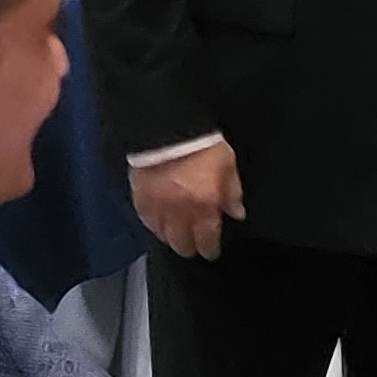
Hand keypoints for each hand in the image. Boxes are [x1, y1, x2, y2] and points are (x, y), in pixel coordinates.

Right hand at [130, 141, 245, 259]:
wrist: (168, 125)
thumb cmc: (202, 143)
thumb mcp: (227, 165)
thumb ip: (232, 192)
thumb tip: (236, 213)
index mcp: (204, 205)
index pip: (206, 239)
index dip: (209, 249)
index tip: (211, 252)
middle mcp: (179, 211)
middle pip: (181, 243)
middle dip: (189, 248)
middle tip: (193, 247)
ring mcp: (157, 205)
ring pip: (161, 234)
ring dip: (170, 238)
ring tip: (175, 236)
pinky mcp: (139, 195)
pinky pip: (144, 218)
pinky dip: (152, 224)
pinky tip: (157, 223)